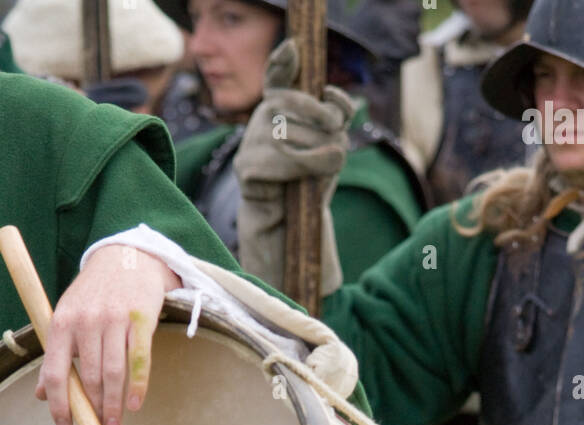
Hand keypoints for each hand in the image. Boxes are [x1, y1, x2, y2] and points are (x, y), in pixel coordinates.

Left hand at [36, 246, 180, 424]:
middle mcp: (85, 321)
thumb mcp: (65, 319)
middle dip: (94, 411)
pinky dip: (137, 387)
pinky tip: (133, 405)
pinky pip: (139, 360)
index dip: (59, 404)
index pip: (54, 373)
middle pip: (89, 378)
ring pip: (113, 373)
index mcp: (61, 323)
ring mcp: (114, 320)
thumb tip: (41, 395)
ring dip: (113, 406)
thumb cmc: (93, 295)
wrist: (125, 258)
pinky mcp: (140, 320)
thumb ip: (54, 356)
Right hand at [234, 39, 354, 186]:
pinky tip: (302, 180)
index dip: (283, 61)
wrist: (286, 216)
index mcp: (282, 103)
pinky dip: (303, 171)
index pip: (277, 75)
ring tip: (324, 170)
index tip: (294, 48)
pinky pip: (284, 161)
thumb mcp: (331, 141)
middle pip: (305, 107)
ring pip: (297, 136)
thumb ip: (337, 117)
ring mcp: (252, 138)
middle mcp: (263, 113)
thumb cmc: (311, 174)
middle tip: (337, 151)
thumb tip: (333, 107)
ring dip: (322, 157)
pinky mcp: (246, 165)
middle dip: (330, 130)